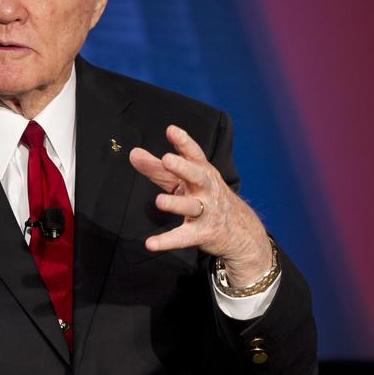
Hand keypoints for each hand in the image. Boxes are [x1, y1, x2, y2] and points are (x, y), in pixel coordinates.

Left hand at [128, 124, 271, 284]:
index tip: (172, 130)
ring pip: (191, 206)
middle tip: (167, 159)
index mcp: (203, 173)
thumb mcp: (185, 181)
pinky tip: (151, 243)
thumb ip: (159, 168)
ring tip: (159, 201)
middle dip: (183, 168)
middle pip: (196, 176)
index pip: (194, 155)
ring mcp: (206, 212)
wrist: (239, 230)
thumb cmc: (206, 198)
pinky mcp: (201, 233)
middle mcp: (206, 190)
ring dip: (175, 203)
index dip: (184, 142)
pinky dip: (167, 241)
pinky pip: (183, 237)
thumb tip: (134, 154)